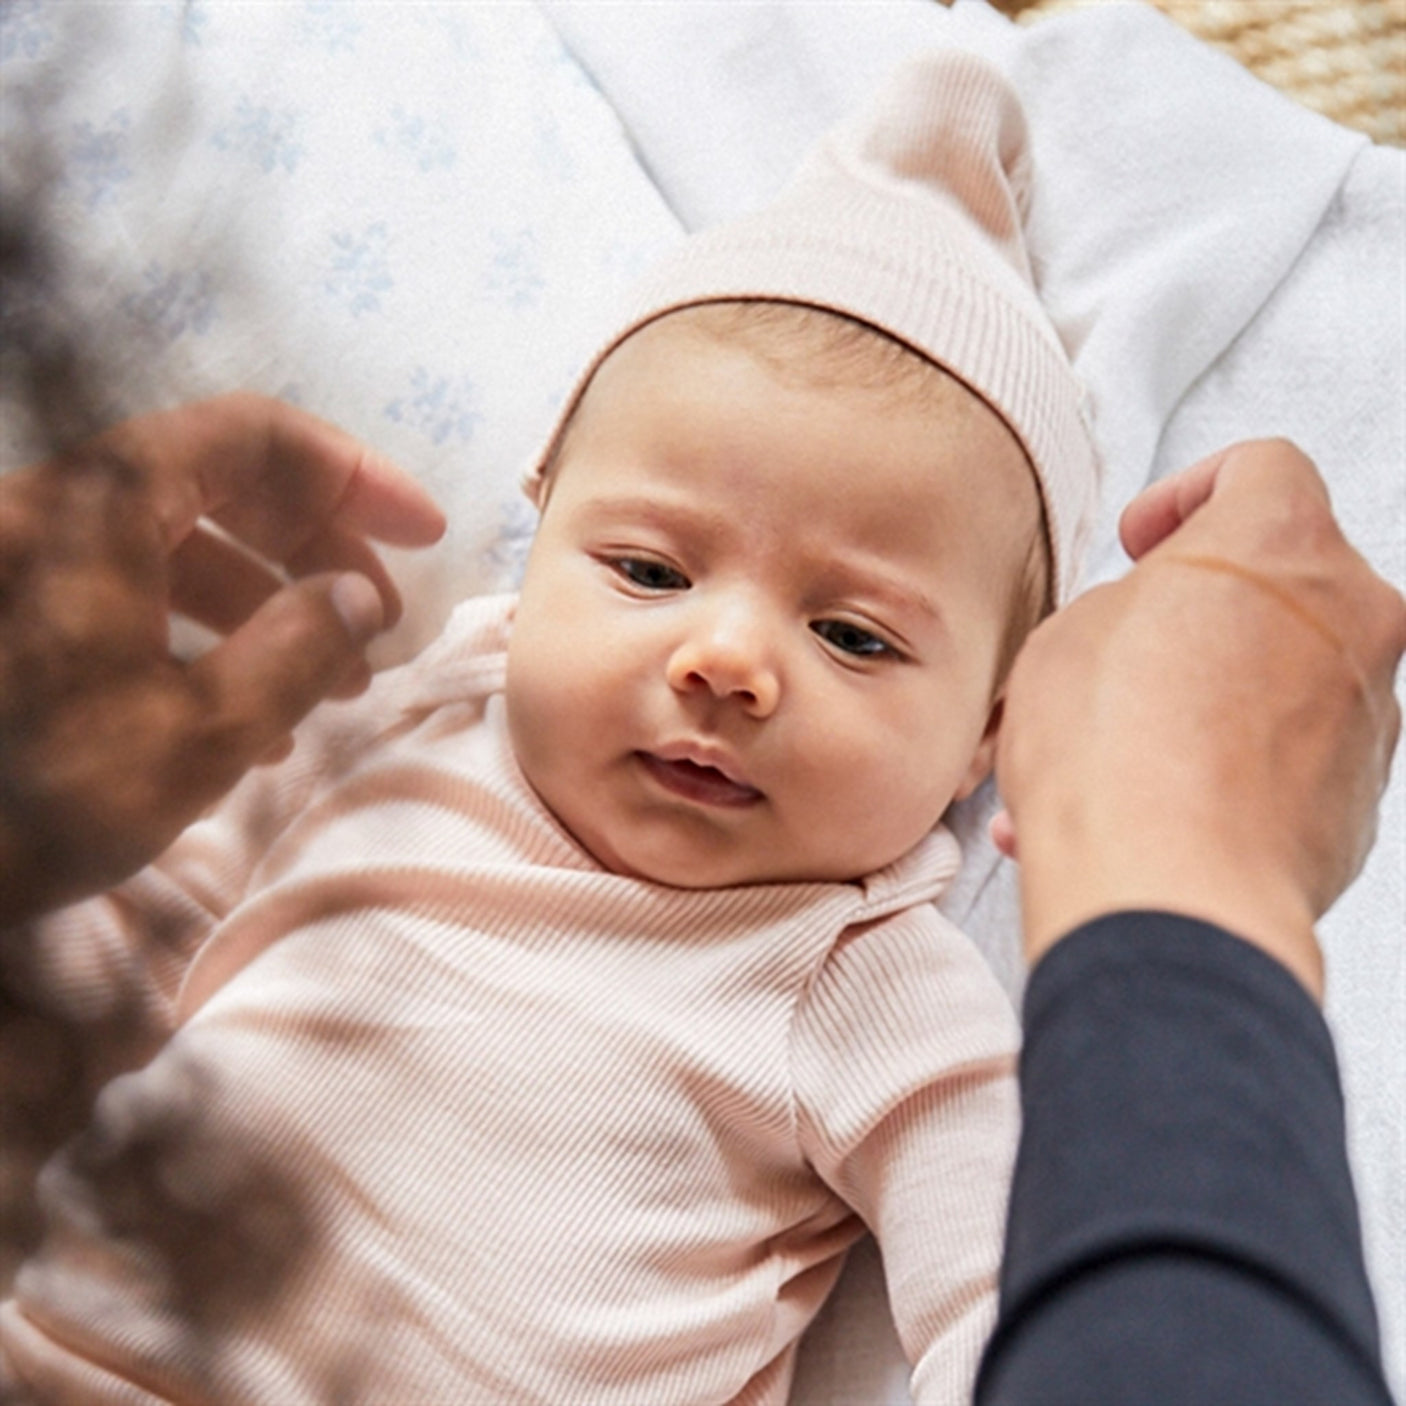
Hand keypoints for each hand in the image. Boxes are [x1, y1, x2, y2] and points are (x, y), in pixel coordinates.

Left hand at [0, 393, 445, 923]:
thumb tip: (360, 598)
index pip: (257, 436)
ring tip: (333, 685)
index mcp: (104, 506)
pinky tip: (248, 716)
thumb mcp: (195, 735)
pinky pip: (131, 592)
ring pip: (179, 545)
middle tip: (383, 617)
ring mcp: (29, 561)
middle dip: (317, 548)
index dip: (355, 476)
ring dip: (269, 602)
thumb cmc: (29, 798)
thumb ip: (297, 653)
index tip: (423, 535)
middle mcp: (60, 510)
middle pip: (221, 483)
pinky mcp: (15, 616)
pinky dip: (205, 633)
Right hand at [992, 439, 1405, 997]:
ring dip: (1208, 695)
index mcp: (1282, 541)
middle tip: (1131, 641)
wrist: (1166, 892)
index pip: (1262, 466)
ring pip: (1285, 676)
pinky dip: (1230, 767)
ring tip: (1117, 749)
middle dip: (1201, 606)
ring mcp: (1371, 712)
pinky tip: (1151, 804)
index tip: (1149, 536)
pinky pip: (1290, 759)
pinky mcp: (1362, 801)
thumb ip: (1127, 605)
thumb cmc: (1117, 757)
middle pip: (1283, 578)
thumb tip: (1144, 631)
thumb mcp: (1066, 636)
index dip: (1190, 491)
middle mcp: (1355, 616)